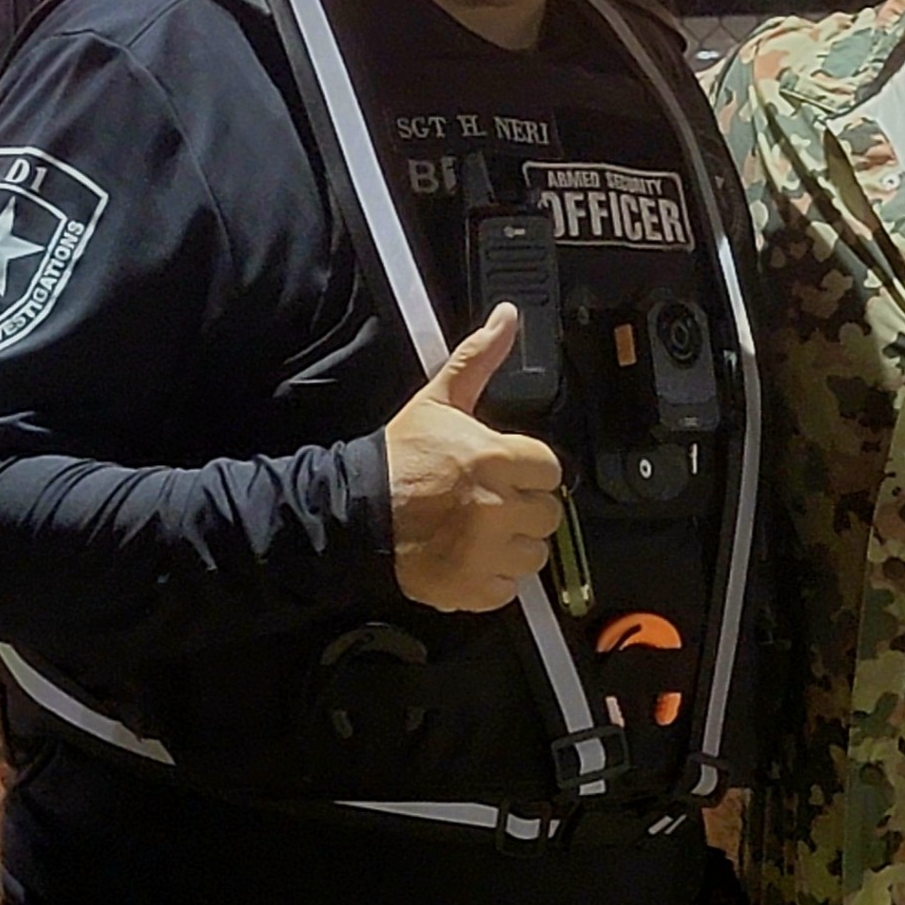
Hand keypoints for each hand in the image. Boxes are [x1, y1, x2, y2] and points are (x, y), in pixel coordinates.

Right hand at [383, 303, 562, 612]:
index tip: (504, 470)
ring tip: (481, 529)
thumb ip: (478, 359)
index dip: (528, 469)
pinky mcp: (472, 588)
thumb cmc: (400, 457)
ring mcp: (486, 551)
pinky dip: (493, 578)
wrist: (354, 512)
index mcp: (496, 458)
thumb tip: (507, 317)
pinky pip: (509, 588)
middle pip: (548, 513)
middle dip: (523, 506)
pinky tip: (469, 556)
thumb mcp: (439, 399)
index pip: (551, 469)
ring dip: (514, 544)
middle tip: (490, 499)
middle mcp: (498, 506)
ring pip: (534, 553)